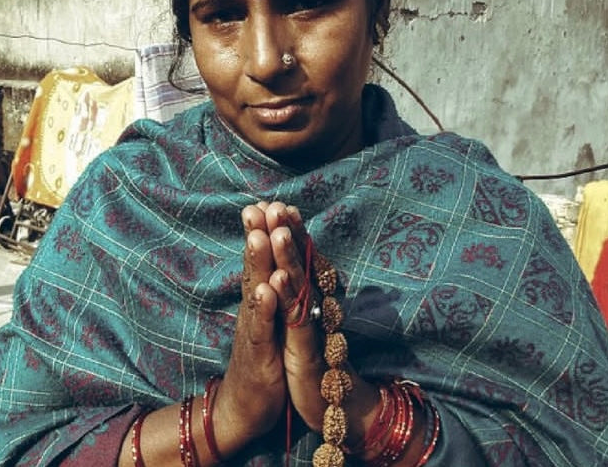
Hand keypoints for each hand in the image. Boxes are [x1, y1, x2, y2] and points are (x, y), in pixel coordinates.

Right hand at [212, 202, 286, 452]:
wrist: (243, 407)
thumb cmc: (263, 359)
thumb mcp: (271, 321)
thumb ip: (274, 290)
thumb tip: (281, 262)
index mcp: (262, 299)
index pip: (265, 259)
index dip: (270, 232)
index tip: (275, 200)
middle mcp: (255, 308)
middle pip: (257, 265)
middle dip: (261, 234)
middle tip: (261, 204)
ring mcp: (253, 329)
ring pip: (256, 289)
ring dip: (258, 261)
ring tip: (260, 234)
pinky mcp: (257, 354)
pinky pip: (260, 328)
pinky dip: (263, 307)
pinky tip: (265, 289)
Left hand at [265, 203, 379, 445]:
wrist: (333, 405)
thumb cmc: (311, 358)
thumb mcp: (301, 322)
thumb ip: (300, 291)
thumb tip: (295, 263)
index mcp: (306, 298)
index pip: (297, 257)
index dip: (288, 230)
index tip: (275, 202)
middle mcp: (312, 306)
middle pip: (299, 262)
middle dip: (286, 232)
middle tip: (276, 204)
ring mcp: (311, 326)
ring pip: (299, 286)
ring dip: (288, 256)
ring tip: (277, 231)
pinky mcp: (307, 351)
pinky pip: (296, 321)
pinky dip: (285, 299)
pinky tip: (275, 280)